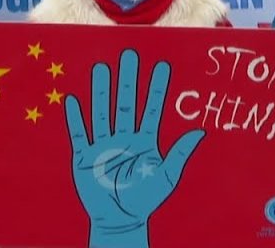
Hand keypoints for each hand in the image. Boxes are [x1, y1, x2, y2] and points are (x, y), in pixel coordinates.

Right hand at [65, 50, 203, 246]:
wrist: (119, 219)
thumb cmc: (145, 199)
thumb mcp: (166, 177)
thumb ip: (180, 154)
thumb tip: (201, 132)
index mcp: (144, 141)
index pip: (152, 109)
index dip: (157, 88)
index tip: (162, 65)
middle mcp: (123, 138)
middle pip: (126, 103)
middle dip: (128, 80)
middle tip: (130, 54)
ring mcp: (103, 145)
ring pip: (102, 112)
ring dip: (101, 91)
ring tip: (101, 67)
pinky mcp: (84, 157)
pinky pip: (80, 134)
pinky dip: (76, 118)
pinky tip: (73, 100)